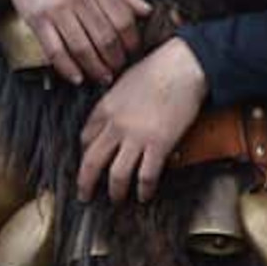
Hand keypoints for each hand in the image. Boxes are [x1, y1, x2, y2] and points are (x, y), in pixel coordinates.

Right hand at [0, 0, 150, 84]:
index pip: (123, 20)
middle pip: (105, 38)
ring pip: (82, 48)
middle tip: (118, 69)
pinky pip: (55, 51)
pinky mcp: (38, 20)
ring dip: (95, 69)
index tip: (132, 52)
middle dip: (115, 60)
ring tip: (102, 77)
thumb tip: (147, 12)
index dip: (131, 41)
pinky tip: (77, 77)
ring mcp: (57, 9)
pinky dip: (67, 68)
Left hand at [76, 38, 207, 202]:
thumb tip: (112, 117)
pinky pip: (146, 176)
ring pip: (116, 175)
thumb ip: (114, 103)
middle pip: (91, 161)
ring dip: (115, 191)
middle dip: (85, 183)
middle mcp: (116, 125)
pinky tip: (144, 196)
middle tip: (84, 195)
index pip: (85, 138)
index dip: (85, 153)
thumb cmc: (157, 68)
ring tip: (116, 199)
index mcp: (105, 107)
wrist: (181, 66)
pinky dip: (144, 190)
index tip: (88, 161)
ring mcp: (136, 137)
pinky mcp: (159, 145)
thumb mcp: (124, 82)